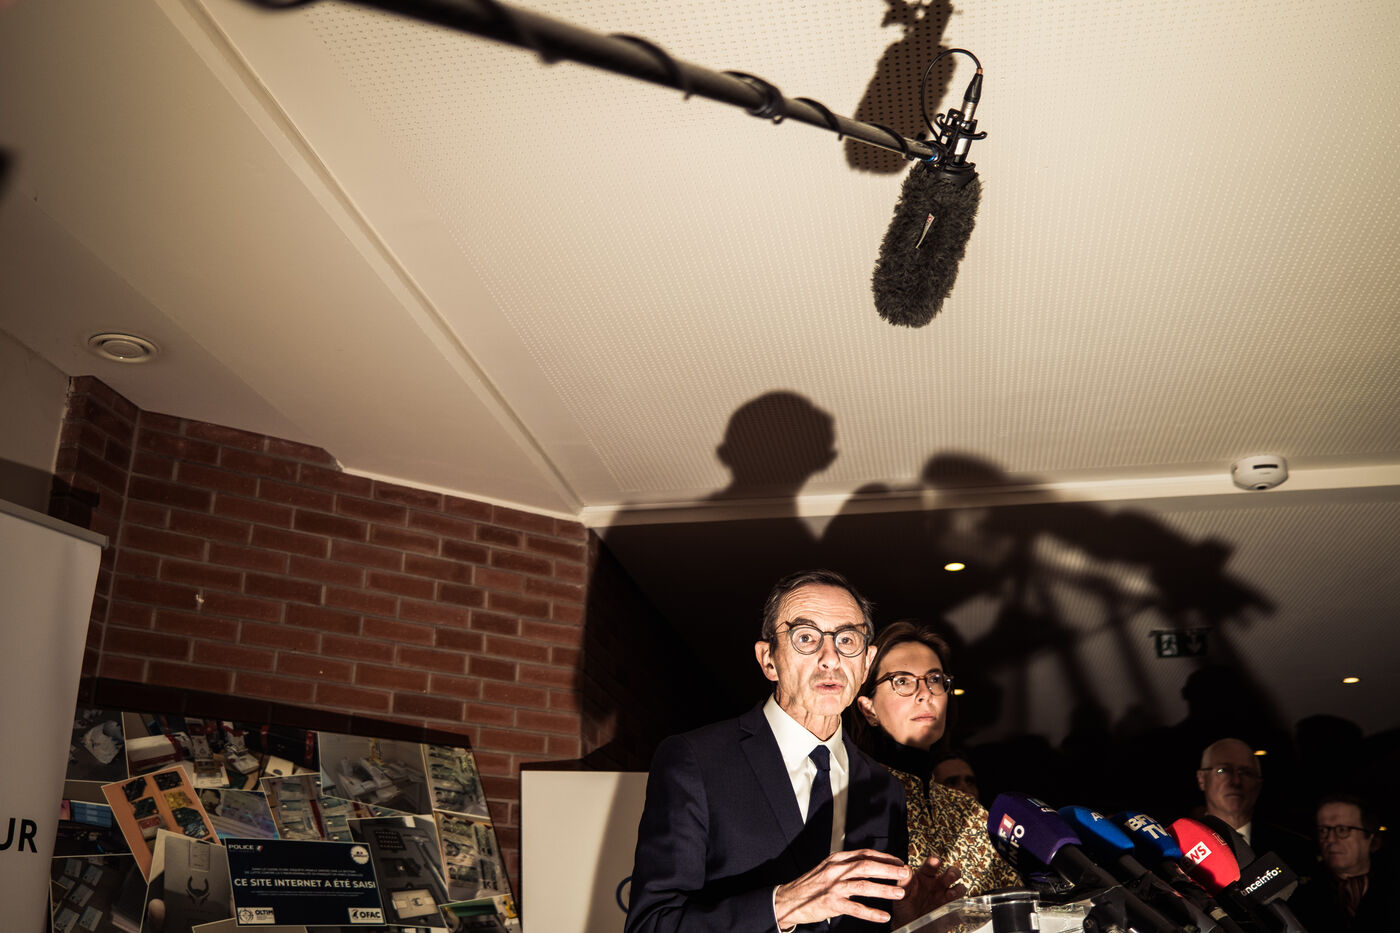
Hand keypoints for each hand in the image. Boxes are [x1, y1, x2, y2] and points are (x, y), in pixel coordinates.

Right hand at [774, 848, 911, 926]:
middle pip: (867, 866)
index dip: (884, 857)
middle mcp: (836, 870)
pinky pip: (855, 908)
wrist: (789, 899)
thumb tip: (870, 864)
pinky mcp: (831, 903)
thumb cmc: (811, 885)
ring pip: (864, 885)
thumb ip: (846, 865)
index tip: (899, 862)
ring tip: (900, 893)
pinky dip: (871, 913)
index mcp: (837, 859)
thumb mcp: (827, 868)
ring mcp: (833, 887)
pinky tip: (883, 916)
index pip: (865, 854)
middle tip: (905, 874)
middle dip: (889, 870)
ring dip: (884, 889)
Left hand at [891, 857, 966, 925]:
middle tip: (950, 876)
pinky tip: (955, 907)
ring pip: (959, 887)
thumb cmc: (904, 905)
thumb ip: (904, 882)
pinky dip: (961, 904)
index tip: (936, 861)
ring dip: (958, 890)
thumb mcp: (901, 894)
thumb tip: (907, 868)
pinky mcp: (951, 907)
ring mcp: (946, 895)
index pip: (931, 866)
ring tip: (949, 894)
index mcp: (925, 875)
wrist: (909, 923)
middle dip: (953, 872)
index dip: (934, 862)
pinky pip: (960, 904)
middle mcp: (938, 883)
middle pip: (951, 873)